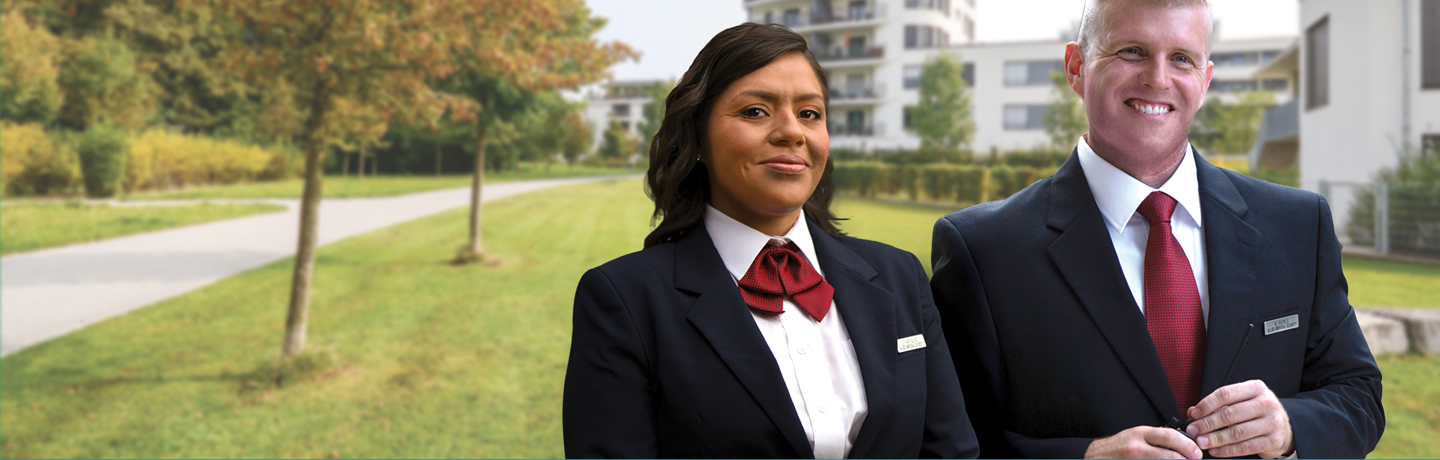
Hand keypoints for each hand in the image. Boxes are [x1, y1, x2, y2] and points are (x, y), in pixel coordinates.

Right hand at [1085, 426, 1201, 458]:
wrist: (1097, 456)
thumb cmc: (1119, 446)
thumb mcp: (1137, 435)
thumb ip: (1157, 437)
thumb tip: (1181, 440)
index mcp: (1141, 434)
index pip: (1170, 436)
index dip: (1187, 446)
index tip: (1197, 453)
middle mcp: (1137, 448)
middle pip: (1169, 456)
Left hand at [1185, 380, 1294, 457]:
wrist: (1284, 427)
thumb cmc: (1257, 412)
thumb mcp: (1241, 402)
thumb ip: (1218, 405)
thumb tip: (1193, 412)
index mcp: (1255, 388)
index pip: (1226, 394)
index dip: (1207, 404)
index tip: (1194, 414)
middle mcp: (1266, 403)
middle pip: (1230, 414)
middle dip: (1207, 424)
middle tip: (1193, 431)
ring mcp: (1271, 422)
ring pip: (1237, 432)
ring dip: (1215, 439)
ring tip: (1201, 442)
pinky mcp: (1273, 440)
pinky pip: (1245, 447)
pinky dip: (1227, 450)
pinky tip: (1216, 451)